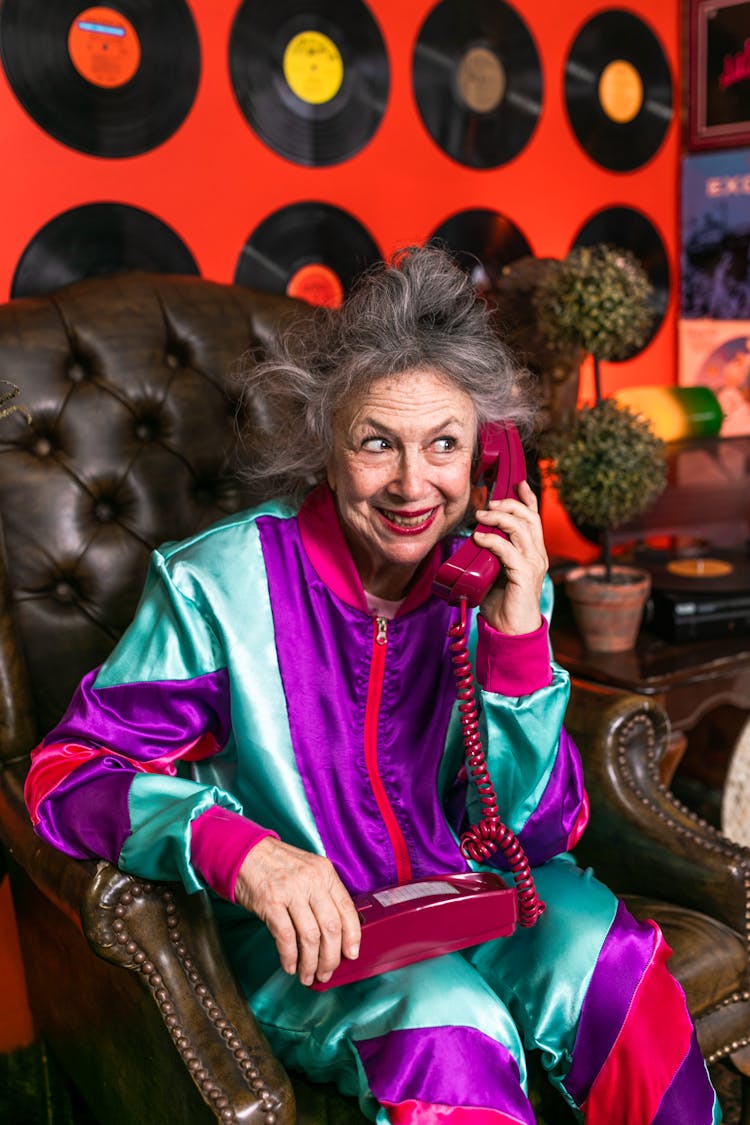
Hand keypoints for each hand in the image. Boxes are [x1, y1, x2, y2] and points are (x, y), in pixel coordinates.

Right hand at [234, 837, 360, 986]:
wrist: (245, 852)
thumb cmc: (277, 865)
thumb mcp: (308, 869)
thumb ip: (324, 893)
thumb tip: (337, 931)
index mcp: (325, 872)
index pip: (347, 909)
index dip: (352, 937)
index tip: (351, 954)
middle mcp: (311, 880)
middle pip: (331, 928)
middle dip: (331, 957)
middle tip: (326, 972)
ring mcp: (290, 891)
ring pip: (310, 937)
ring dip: (310, 963)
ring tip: (308, 975)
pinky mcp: (270, 903)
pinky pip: (286, 937)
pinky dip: (290, 957)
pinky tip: (290, 966)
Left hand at [473, 479, 547, 635]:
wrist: (511, 630)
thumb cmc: (502, 602)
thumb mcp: (496, 570)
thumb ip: (493, 553)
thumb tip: (476, 534)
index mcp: (533, 552)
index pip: (534, 518)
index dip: (527, 498)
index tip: (516, 483)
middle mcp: (537, 555)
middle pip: (529, 518)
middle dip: (509, 504)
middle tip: (489, 503)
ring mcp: (533, 564)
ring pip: (522, 529)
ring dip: (500, 518)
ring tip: (482, 515)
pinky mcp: (524, 575)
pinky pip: (509, 550)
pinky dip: (493, 540)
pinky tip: (479, 537)